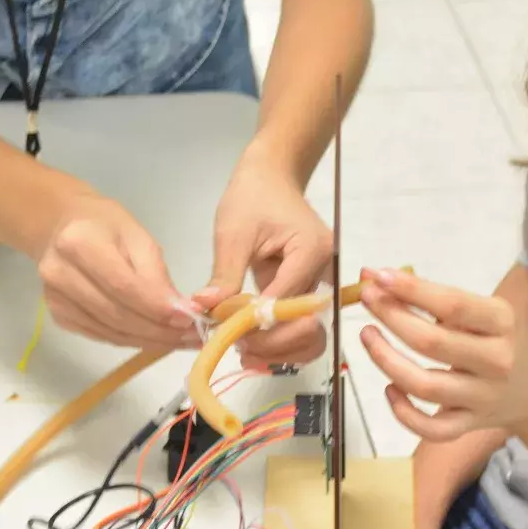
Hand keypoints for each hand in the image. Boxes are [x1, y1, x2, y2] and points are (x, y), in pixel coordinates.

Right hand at [39, 191, 198, 349]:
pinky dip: (133, 341)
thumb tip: (181, 312)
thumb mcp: (137, 236)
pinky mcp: (59, 317)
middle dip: (160, 330)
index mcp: (80, 243)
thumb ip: (156, 274)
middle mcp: (60, 274)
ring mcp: (56, 300)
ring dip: (150, 341)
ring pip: (111, 332)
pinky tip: (155, 339)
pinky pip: (103, 336)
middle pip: (117, 315)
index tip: (189, 318)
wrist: (60, 228)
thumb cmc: (105, 225)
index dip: (157, 307)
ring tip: (181, 340)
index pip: (123, 286)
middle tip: (193, 336)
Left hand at [198, 155, 331, 365]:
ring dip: (280, 349)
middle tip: (238, 349)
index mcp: (310, 251)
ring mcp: (319, 281)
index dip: (256, 324)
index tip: (226, 332)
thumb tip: (203, 310)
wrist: (270, 177)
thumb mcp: (232, 234)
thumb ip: (224, 276)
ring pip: (309, 333)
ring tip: (246, 351)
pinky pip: (299, 323)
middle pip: (309, 327)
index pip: (286, 303)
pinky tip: (253, 343)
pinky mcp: (308, 288)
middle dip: (273, 343)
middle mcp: (324, 270)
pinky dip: (280, 338)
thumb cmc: (252, 197)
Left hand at [359, 268, 527, 440]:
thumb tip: (376, 276)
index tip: (377, 276)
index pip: (453, 304)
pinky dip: (405, 414)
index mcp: (502, 322)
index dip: (412, 290)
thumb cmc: (503, 339)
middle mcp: (496, 360)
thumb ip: (438, 296)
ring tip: (367, 336)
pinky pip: (433, 428)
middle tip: (367, 299)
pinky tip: (389, 389)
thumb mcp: (488, 311)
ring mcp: (483, 397)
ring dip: (386, 360)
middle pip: (432, 342)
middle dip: (391, 317)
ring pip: (424, 385)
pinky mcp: (471, 425)